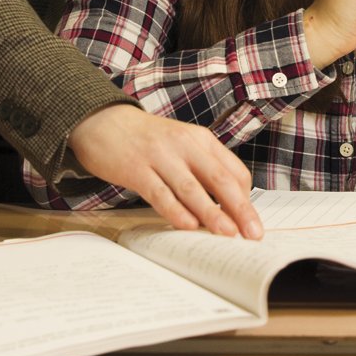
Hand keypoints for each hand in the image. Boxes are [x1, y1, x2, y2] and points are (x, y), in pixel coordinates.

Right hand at [67, 104, 262, 238]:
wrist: (102, 121)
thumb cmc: (148, 140)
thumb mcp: (182, 145)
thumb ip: (204, 170)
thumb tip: (228, 208)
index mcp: (201, 140)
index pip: (234, 171)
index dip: (246, 199)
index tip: (251, 223)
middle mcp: (184, 144)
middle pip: (220, 179)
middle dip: (240, 209)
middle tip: (253, 234)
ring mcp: (160, 156)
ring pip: (191, 188)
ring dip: (211, 213)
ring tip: (227, 234)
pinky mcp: (136, 168)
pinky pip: (160, 193)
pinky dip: (175, 211)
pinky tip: (187, 226)